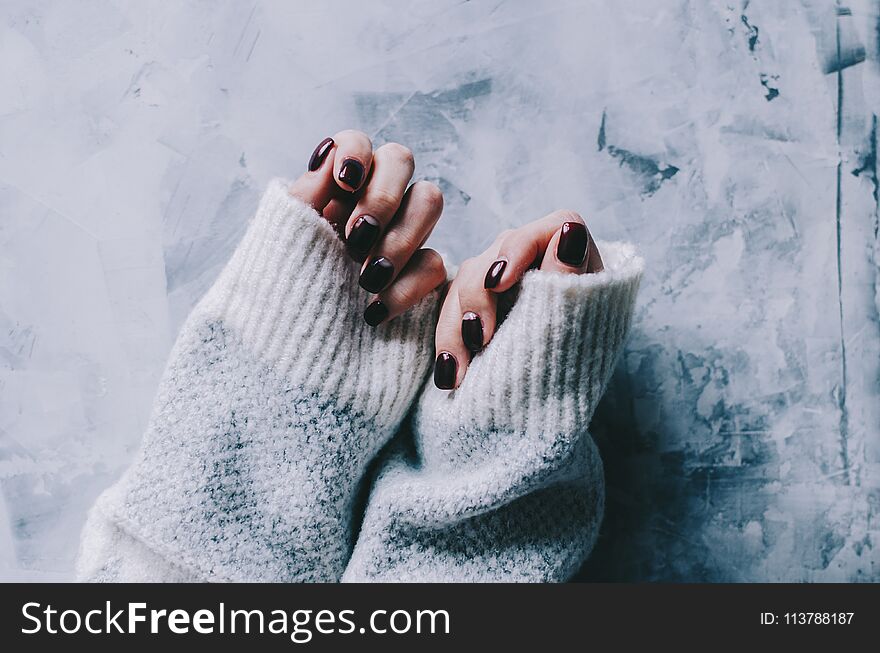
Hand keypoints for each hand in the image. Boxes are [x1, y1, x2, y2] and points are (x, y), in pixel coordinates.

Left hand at [289, 130, 445, 325]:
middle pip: (401, 160)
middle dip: (382, 195)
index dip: (357, 152)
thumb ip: (305, 198)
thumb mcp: (285, 244)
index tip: (343, 183)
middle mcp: (373, 202)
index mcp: (335, 190)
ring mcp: (402, 235)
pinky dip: (407, 286)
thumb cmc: (282, 294)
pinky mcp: (422, 275)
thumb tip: (330, 154)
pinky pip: (435, 263)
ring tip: (367, 277)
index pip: (357, 144)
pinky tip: (374, 311)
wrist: (296, 354)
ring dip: (401, 236)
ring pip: (429, 200)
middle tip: (356, 237)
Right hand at [433, 210, 603, 388]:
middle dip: (476, 299)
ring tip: (457, 369)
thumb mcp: (586, 312)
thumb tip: (569, 233)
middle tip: (478, 338)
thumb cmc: (587, 341)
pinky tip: (448, 372)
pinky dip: (448, 342)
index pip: (536, 234)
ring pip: (460, 287)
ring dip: (454, 329)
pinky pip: (450, 313)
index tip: (499, 284)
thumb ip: (571, 273)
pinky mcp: (473, 302)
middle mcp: (523, 254)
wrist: (569, 379)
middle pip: (488, 261)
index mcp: (562, 245)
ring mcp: (494, 277)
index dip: (513, 253)